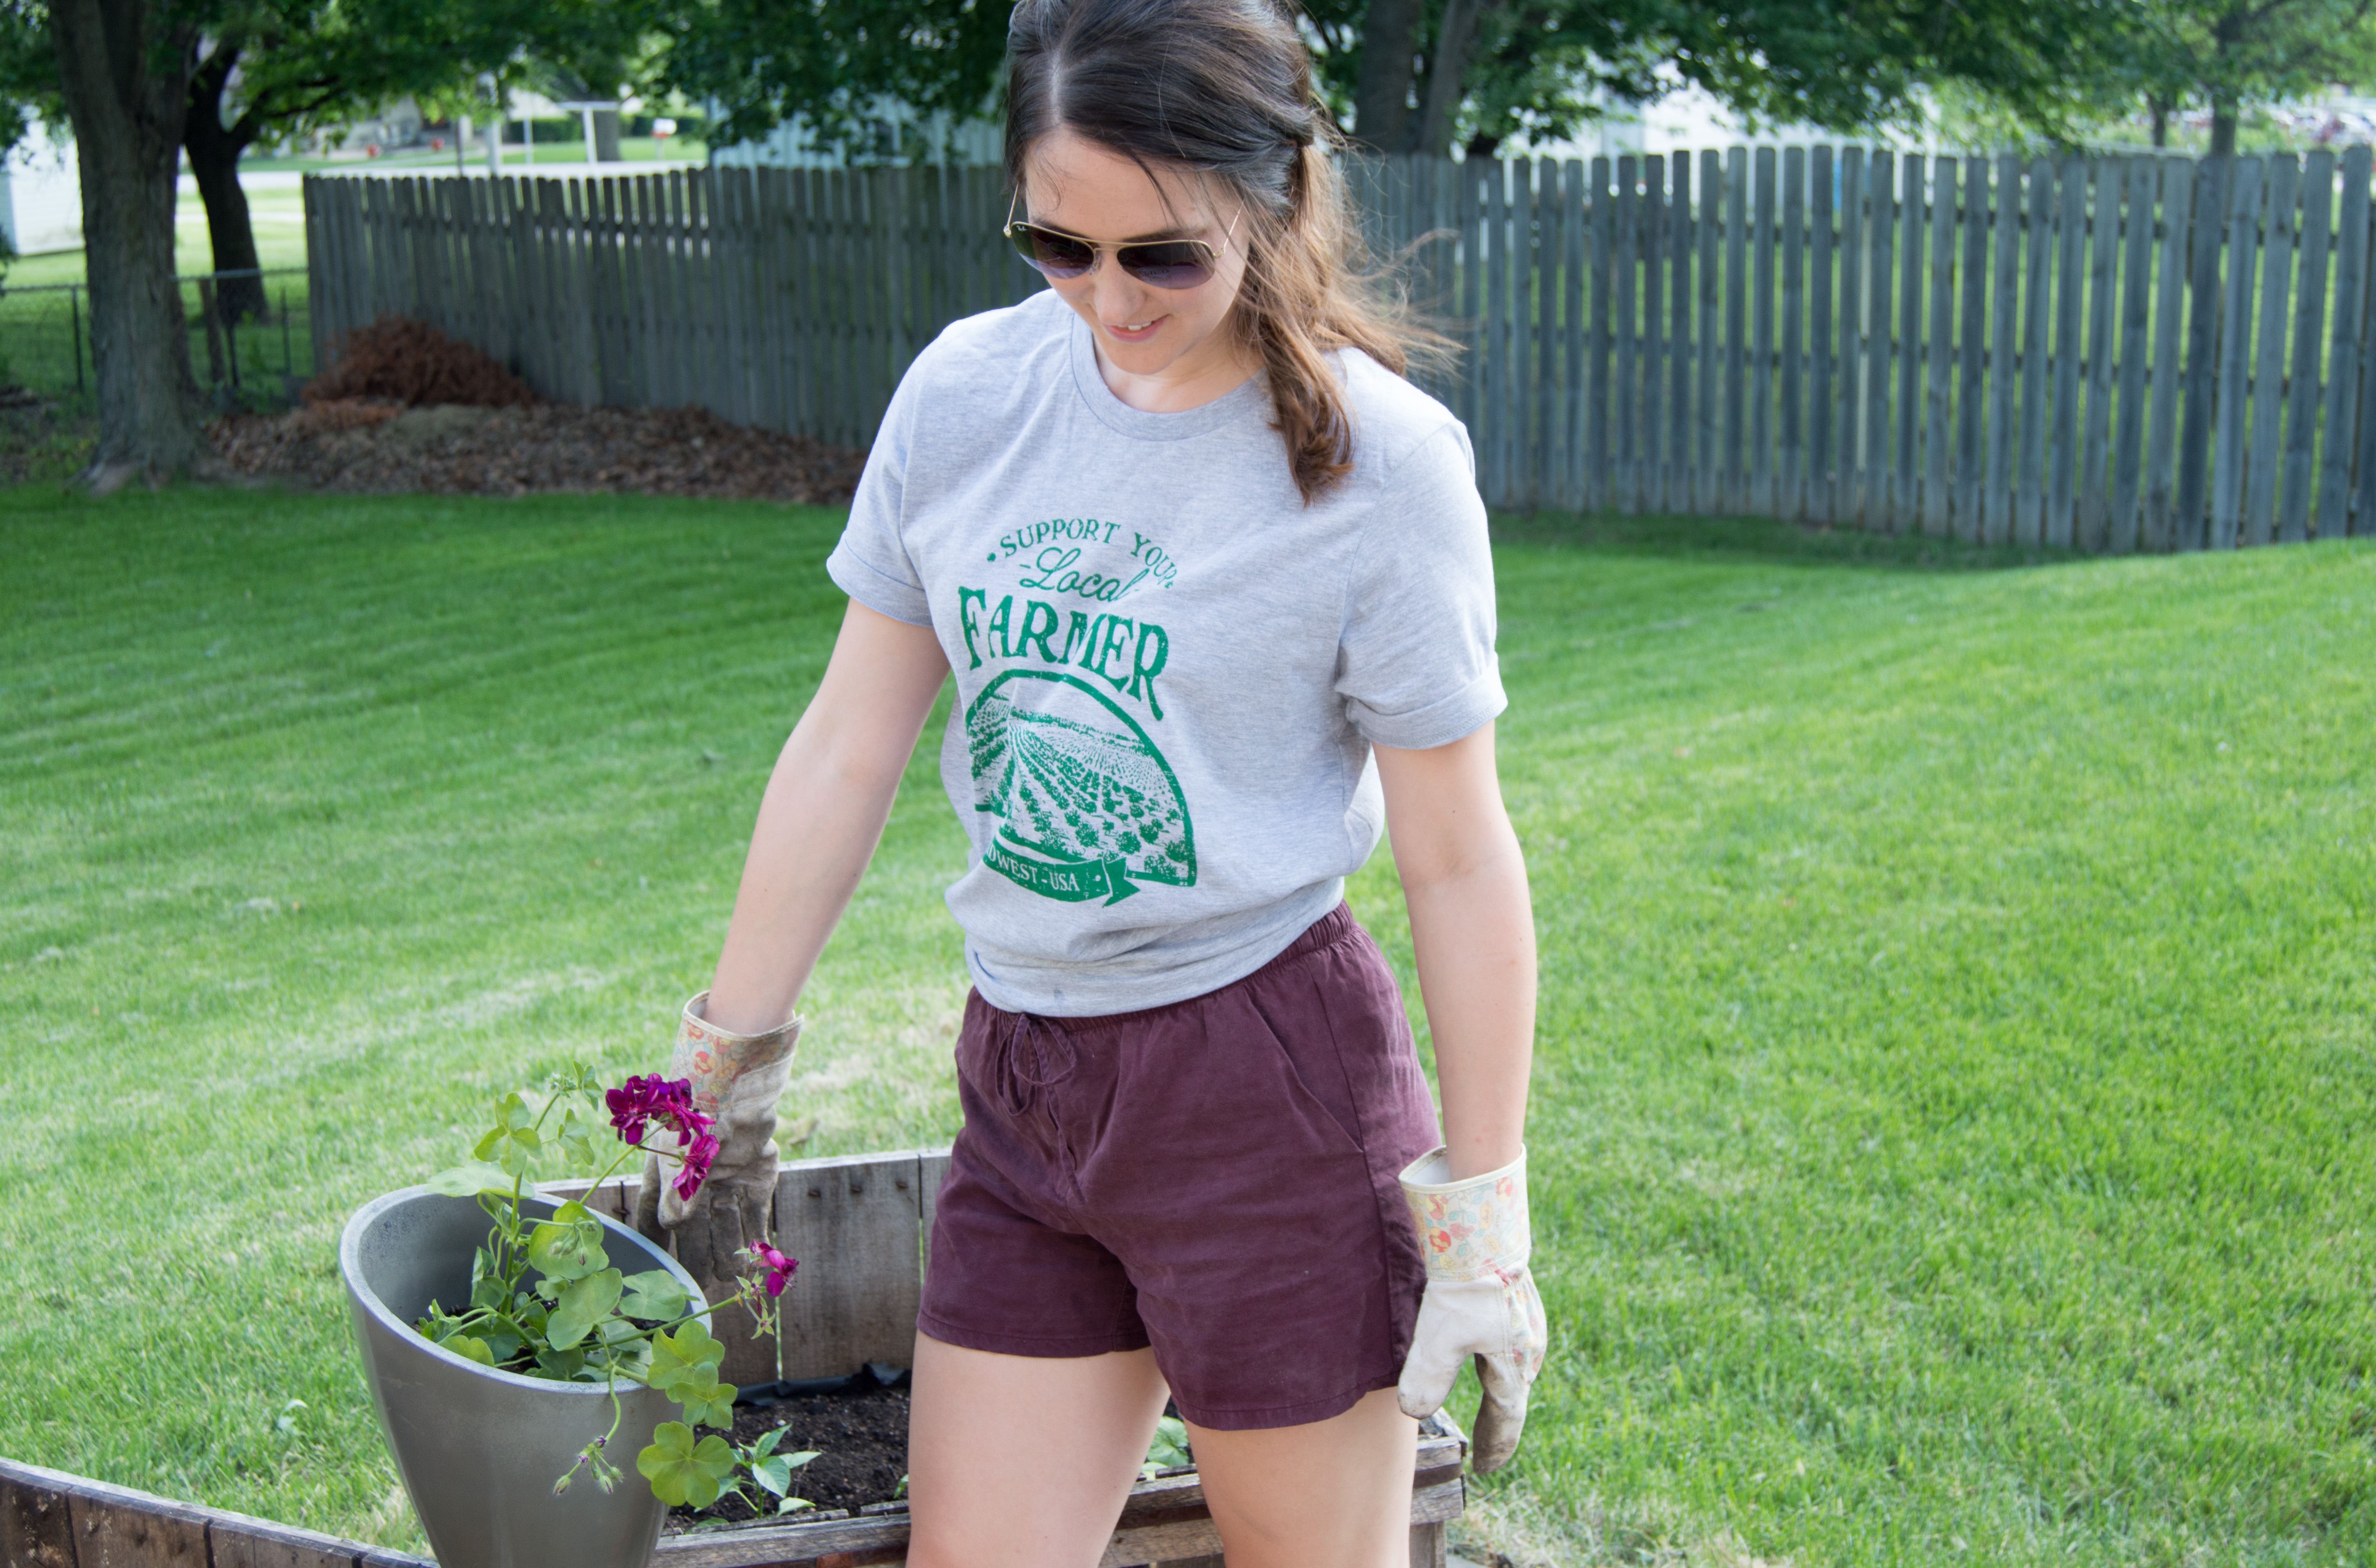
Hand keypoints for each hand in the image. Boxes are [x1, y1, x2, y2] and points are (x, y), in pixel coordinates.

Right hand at [635, 991, 798, 1289]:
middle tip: (698, 1285)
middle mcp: (694, 1186)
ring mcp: (726, 1184)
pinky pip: (756, 1220)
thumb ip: (674, 1201)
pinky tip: (757, 1264)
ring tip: (727, 1275)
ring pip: (726, 1233)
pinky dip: (756, 1241)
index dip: (654, 1253)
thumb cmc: (693, 1118)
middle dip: (696, 1259)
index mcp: (665, 1180)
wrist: (734, 1086)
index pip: (653, 1225)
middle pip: (694, 1236)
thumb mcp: (673, 1161)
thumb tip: (671, 1231)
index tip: (656, 1281)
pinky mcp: (757, 1181)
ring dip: (727, 1252)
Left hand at [1394, 1147, 1547, 1473]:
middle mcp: (1528, 1349)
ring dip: (1498, 1392)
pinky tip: (1488, 1356)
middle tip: (1486, 1446)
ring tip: (1489, 1409)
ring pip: (1511, 1369)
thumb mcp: (1439, 1336)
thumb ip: (1427, 1377)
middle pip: (1511, 1396)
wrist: (1484, 1231)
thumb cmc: (1465, 1286)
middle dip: (1498, 1422)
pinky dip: (1497, 1363)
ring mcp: (1527, 1325)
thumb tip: (1414, 1413)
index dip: (1496, 1444)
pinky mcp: (1518, 1303)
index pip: (1505, 1417)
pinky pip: (1509, 1345)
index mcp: (1514, 1365)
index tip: (1487, 1469)